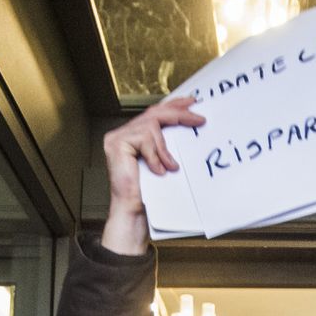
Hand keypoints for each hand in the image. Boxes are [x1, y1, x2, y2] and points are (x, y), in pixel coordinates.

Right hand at [101, 97, 204, 254]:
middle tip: (198, 118)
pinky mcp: (117, 144)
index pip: (154, 113)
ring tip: (170, 165)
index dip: (174, 105)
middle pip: (154, 113)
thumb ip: (167, 146)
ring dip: (165, 147)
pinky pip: (145, 138)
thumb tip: (189, 127)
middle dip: (179, 113)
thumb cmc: (149, 193)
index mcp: (132, 136)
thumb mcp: (163, 162)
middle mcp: (122, 134)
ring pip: (151, 125)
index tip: (191, 103)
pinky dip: (156, 154)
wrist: (134, 212)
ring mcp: (117, 138)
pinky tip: (160, 170)